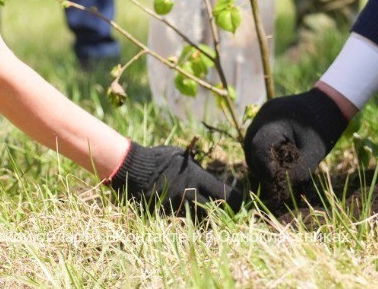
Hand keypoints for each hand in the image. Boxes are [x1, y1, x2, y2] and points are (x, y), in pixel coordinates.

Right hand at [106, 143, 241, 213]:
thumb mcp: (182, 156)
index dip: (236, 199)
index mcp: (197, 178)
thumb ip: (197, 167)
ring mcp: (178, 206)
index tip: (242, 201)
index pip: (224, 193)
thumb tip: (210, 174)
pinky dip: (189, 219)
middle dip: (227, 213)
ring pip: (200, 219)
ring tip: (217, 221)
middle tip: (234, 215)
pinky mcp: (166, 215)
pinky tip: (192, 218)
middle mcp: (190, 194)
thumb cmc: (160, 158)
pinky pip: (182, 220)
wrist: (134, 169)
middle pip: (216, 210)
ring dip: (208, 219)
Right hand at [244, 88, 348, 200]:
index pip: (258, 150)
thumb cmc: (323, 129)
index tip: (275, 183)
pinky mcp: (265, 116)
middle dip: (260, 168)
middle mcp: (262, 116)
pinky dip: (264, 150)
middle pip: (251, 148)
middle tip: (274, 181)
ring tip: (276, 171)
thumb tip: (279, 193)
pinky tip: (277, 157)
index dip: (264, 169)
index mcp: (273, 123)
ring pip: (252, 144)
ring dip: (260, 160)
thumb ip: (295, 174)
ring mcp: (262, 114)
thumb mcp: (312, 154)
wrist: (330, 103)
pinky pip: (257, 136)